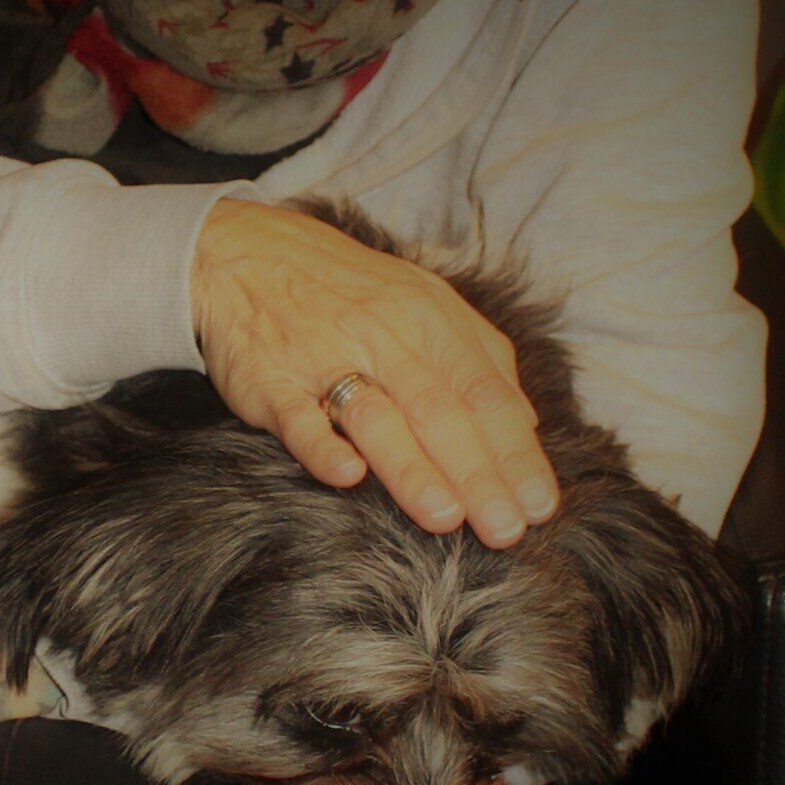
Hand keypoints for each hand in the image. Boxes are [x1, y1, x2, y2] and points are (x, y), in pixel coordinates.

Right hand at [192, 198, 556, 546]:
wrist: (245, 253)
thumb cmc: (348, 289)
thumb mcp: (424, 301)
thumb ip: (478, 357)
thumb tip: (526, 423)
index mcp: (430, 321)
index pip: (485, 393)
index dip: (515, 452)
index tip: (539, 505)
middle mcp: (383, 337)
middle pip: (441, 411)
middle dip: (478, 474)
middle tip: (505, 531)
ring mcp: (323, 358)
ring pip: (376, 416)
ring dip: (412, 468)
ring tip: (445, 518)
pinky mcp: (270, 381)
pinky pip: (297, 417)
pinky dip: (321, 447)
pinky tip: (347, 476)